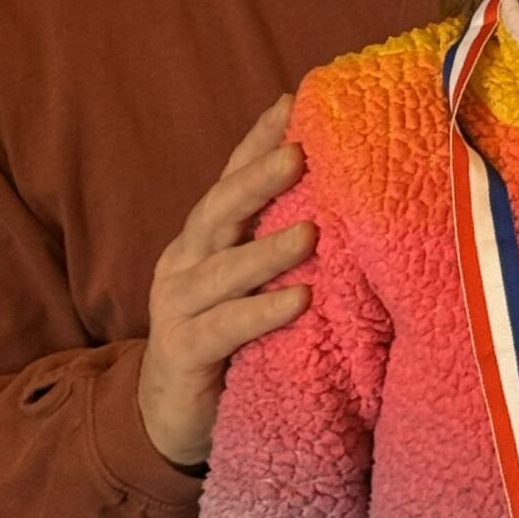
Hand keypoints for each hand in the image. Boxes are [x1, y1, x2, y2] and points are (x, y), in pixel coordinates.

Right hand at [140, 98, 314, 467]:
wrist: (172, 416)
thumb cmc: (229, 336)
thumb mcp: (251, 281)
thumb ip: (282, 241)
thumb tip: (346, 195)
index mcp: (204, 238)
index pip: (231, 178)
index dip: (257, 140)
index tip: (291, 102)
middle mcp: (185, 262)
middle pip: (219, 210)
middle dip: (257, 179)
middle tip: (299, 153)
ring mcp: (178, 307)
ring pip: (221, 269)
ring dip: (266, 250)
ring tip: (311, 233)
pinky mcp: (183, 353)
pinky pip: (224, 328)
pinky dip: (260, 312)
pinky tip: (297, 301)